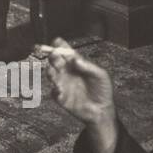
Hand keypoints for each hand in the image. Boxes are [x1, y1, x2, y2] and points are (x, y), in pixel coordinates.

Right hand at [40, 37, 117, 152]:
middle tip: (53, 54)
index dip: (60, 45)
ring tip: (51, 70)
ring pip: (51, 74)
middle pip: (55, 60)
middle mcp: (67, 71)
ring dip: (50, 71)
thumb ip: (88, 66)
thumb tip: (75, 58)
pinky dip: (55, 90)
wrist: (101, 110)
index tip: (57, 42)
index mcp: (76, 64)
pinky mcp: (60, 96)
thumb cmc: (102, 90)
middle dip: (52, 56)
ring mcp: (62, 83)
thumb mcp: (100, 75)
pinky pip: (54, 92)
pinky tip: (59, 89)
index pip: (65, 51)